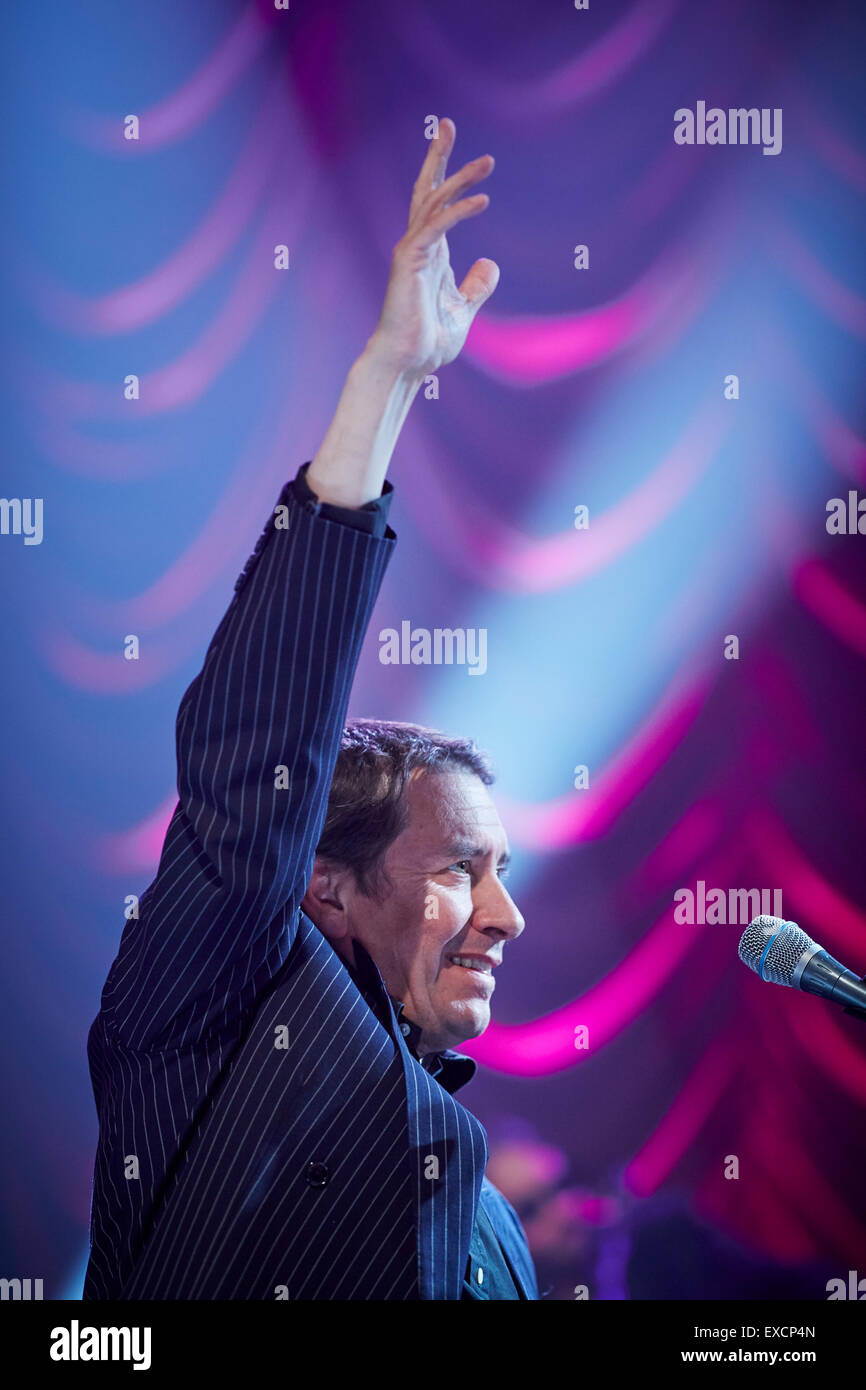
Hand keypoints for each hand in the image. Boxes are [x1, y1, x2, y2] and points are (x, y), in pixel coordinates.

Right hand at [368, 118, 498, 376]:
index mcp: (429, 253)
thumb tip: (489, 264)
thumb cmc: (428, 342)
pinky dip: (459, 212)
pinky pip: (437, 228)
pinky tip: (482, 201)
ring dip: (460, 180)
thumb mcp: (463, 309)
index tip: (447, 143)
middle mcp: (417, 246)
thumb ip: (476, 286)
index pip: (434, 205)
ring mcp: (411, 252)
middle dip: (438, 157)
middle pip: (427, 191)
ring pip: (434, 204)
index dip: (443, 175)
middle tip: (446, 124)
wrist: (407, 364)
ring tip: (487, 162)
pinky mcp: (410, 262)